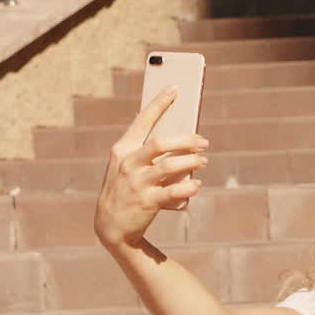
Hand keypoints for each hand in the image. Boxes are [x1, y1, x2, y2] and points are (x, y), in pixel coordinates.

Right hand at [94, 85, 209, 247]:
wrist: (111, 226)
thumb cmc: (125, 190)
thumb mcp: (128, 167)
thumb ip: (148, 154)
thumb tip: (182, 142)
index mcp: (123, 149)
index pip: (143, 120)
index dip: (160, 103)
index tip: (175, 88)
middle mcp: (128, 163)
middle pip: (162, 142)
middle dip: (187, 139)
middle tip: (203, 142)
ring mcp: (137, 183)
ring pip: (171, 165)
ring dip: (192, 162)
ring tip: (203, 162)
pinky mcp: (147, 202)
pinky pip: (174, 191)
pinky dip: (189, 187)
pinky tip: (196, 184)